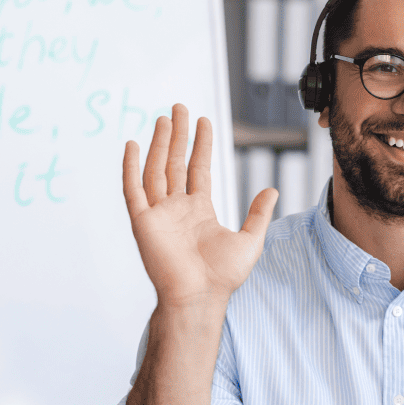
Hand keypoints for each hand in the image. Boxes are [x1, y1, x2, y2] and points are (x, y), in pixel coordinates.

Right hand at [123, 103, 277, 309]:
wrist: (200, 296)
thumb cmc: (223, 277)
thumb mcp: (250, 240)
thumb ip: (259, 214)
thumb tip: (272, 190)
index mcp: (200, 210)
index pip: (198, 169)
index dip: (200, 145)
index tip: (202, 122)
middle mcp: (177, 208)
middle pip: (175, 163)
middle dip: (177, 135)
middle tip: (179, 108)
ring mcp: (159, 214)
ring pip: (156, 170)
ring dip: (158, 144)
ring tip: (163, 118)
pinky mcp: (143, 222)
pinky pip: (133, 190)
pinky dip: (131, 167)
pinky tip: (133, 145)